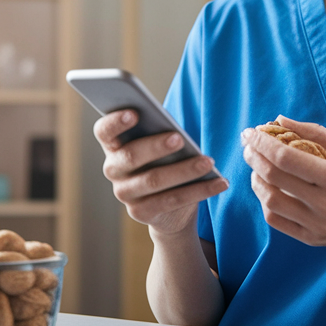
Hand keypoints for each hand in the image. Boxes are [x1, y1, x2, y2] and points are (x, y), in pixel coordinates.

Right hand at [94, 110, 226, 235]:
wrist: (169, 208)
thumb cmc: (166, 161)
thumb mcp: (162, 145)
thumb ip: (161, 134)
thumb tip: (175, 131)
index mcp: (114, 145)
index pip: (104, 131)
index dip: (115, 122)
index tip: (134, 113)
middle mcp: (113, 170)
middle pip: (130, 156)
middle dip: (156, 146)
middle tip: (179, 138)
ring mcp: (125, 193)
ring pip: (154, 180)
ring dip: (184, 170)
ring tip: (208, 162)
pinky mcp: (141, 213)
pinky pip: (172, 200)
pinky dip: (199, 190)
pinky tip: (220, 183)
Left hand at [239, 116, 325, 251]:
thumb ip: (315, 133)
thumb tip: (280, 120)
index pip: (286, 158)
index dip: (262, 142)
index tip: (251, 132)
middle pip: (274, 177)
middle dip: (254, 156)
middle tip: (248, 145)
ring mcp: (317, 225)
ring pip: (270, 200)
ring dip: (256, 178)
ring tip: (257, 166)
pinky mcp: (311, 239)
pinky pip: (276, 219)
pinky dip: (265, 200)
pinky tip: (268, 187)